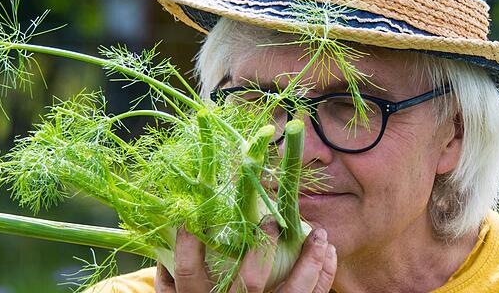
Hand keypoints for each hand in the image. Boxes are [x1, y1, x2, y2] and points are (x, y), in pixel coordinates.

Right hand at [155, 224, 336, 292]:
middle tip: (272, 220)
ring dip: (310, 261)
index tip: (193, 216)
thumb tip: (171, 233)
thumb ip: (173, 276)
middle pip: (250, 282)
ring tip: (319, 234)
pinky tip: (327, 255)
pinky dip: (323, 275)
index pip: (189, 274)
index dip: (188, 245)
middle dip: (265, 247)